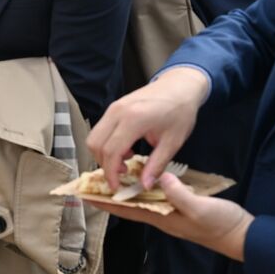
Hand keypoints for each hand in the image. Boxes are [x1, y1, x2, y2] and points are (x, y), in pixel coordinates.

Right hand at [86, 66, 208, 192]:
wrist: (180, 86)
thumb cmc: (180, 111)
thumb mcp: (173, 142)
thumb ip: (157, 164)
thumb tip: (145, 185)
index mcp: (134, 119)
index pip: (111, 151)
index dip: (111, 173)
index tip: (117, 187)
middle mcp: (117, 112)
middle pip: (96, 144)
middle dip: (105, 164)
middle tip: (122, 174)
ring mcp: (113, 108)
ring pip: (94, 137)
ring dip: (105, 154)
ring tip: (126, 160)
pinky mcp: (113, 107)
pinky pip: (101, 130)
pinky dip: (107, 144)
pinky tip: (126, 148)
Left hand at [103, 173, 253, 261]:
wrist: (242, 235)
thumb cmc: (220, 224)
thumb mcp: (200, 208)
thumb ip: (179, 194)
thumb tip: (160, 178)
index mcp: (161, 218)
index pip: (126, 210)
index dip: (105, 202)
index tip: (84, 194)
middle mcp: (162, 217)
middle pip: (130, 205)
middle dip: (110, 194)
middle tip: (92, 181)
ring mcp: (172, 213)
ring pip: (142, 200)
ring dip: (127, 189)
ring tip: (113, 174)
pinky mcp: (182, 207)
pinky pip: (157, 196)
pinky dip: (147, 186)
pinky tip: (146, 176)